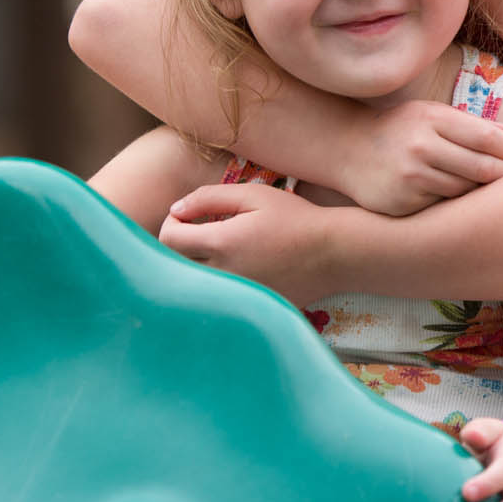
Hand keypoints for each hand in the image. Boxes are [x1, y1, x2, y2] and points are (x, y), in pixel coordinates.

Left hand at [160, 184, 329, 294]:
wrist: (334, 254)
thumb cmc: (296, 218)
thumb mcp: (254, 195)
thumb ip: (209, 197)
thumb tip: (176, 209)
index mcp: (222, 243)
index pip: (168, 238)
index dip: (171, 223)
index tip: (187, 216)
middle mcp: (224, 274)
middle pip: (175, 263)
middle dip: (179, 244)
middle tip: (198, 230)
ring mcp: (235, 295)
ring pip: (193, 282)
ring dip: (195, 264)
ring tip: (217, 248)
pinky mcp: (247, 306)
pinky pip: (217, 296)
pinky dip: (218, 281)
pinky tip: (239, 266)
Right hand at [344, 101, 502, 215]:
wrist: (347, 149)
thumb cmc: (400, 129)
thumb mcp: (431, 115)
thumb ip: (470, 125)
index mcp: (432, 119)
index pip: (490, 139)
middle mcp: (421, 147)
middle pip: (484, 169)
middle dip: (501, 172)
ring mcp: (410, 177)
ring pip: (465, 191)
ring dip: (475, 189)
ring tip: (472, 180)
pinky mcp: (403, 203)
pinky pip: (442, 206)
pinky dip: (449, 202)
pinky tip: (444, 191)